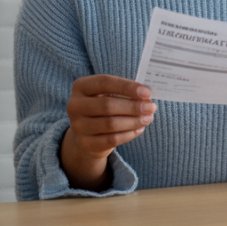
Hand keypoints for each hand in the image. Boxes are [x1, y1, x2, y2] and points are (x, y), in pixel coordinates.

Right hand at [60, 75, 154, 190]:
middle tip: (151, 107)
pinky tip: (139, 129)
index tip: (147, 92)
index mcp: (81, 87)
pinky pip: (112, 139)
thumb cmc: (105, 106)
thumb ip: (126, 92)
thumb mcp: (111, 94)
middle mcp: (75, 105)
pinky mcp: (85, 143)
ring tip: (148, 118)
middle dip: (133, 106)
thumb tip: (147, 98)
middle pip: (107, 105)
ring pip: (111, 124)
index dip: (127, 87)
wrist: (89, 132)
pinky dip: (129, 134)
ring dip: (134, 121)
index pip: (105, 82)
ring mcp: (78, 126)